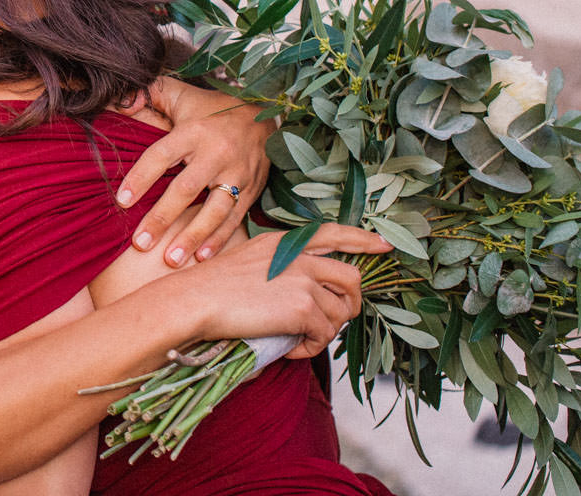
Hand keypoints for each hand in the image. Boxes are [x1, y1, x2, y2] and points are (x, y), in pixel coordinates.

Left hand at [119, 78, 269, 266]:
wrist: (266, 115)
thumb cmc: (213, 109)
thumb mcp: (183, 94)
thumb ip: (150, 94)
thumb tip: (121, 101)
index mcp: (195, 131)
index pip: (162, 155)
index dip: (141, 178)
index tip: (121, 201)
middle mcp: (218, 153)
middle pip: (186, 189)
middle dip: (162, 217)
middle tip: (140, 242)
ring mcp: (239, 173)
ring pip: (214, 209)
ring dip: (193, 236)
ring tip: (170, 259)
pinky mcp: (254, 189)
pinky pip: (236, 217)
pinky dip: (220, 239)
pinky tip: (202, 257)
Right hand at [177, 224, 390, 356]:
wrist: (196, 299)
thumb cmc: (212, 286)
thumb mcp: (251, 260)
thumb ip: (282, 265)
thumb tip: (306, 289)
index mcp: (286, 242)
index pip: (334, 234)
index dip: (362, 240)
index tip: (384, 246)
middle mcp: (301, 257)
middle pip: (351, 279)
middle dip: (348, 304)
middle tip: (328, 321)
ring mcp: (305, 280)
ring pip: (340, 313)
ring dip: (323, 332)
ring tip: (297, 338)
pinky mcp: (305, 307)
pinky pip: (324, 335)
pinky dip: (309, 348)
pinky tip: (288, 348)